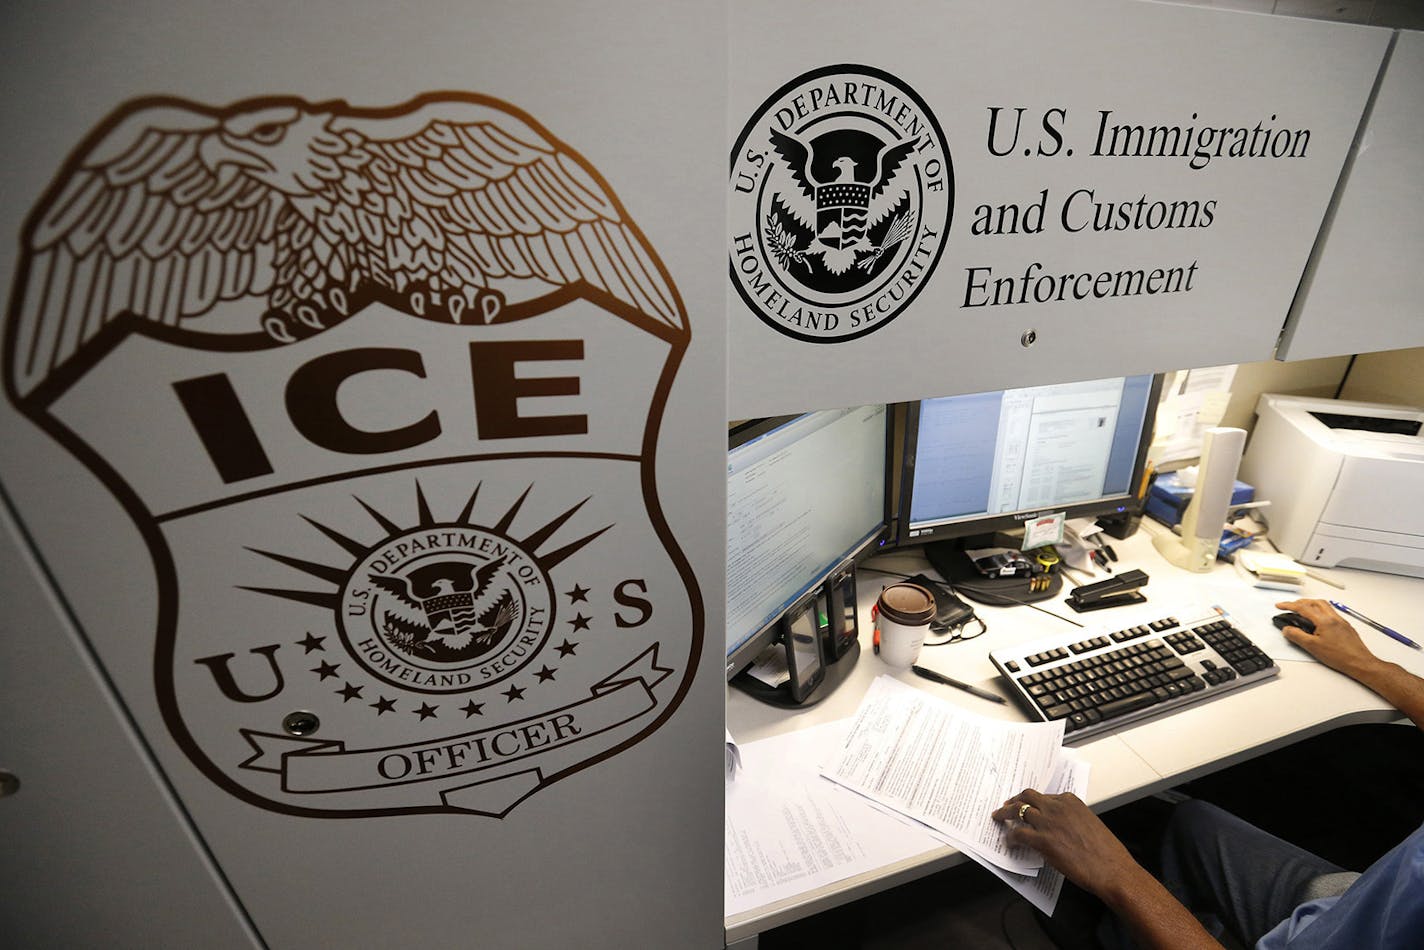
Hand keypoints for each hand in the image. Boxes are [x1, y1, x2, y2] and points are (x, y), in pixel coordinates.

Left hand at [991, 788, 1144, 898]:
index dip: (1032, 800)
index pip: (1044, 795)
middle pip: (1027, 797)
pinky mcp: (1042, 840)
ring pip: (1017, 810)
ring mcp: (1048, 822)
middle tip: (1006, 806)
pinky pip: (1018, 834)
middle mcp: (1057, 807)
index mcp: (1071, 801)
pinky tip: (1010, 842)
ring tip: (999, 818)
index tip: (1026, 803)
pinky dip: (1011, 837)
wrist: (1112, 869)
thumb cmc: (1106, 852)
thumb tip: (1058, 827)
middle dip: (1014, 800)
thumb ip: (1071, 819)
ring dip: (1005, 814)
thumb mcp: (1089, 824)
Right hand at [1274, 598, 1380, 677]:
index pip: (1303, 608)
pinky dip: (1321, 611)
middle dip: (1301, 602)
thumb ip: (1297, 636)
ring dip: (1312, 604)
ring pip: (1324, 606)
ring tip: (1303, 610)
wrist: (1359, 662)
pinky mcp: (1345, 626)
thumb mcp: (1312, 647)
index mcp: (1324, 620)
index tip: (1281, 606)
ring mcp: (1341, 621)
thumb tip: (1287, 629)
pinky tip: (1318, 620)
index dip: (1289, 605)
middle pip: (1315, 602)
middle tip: (1291, 606)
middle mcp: (1334, 618)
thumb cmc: (1340, 656)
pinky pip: (1331, 612)